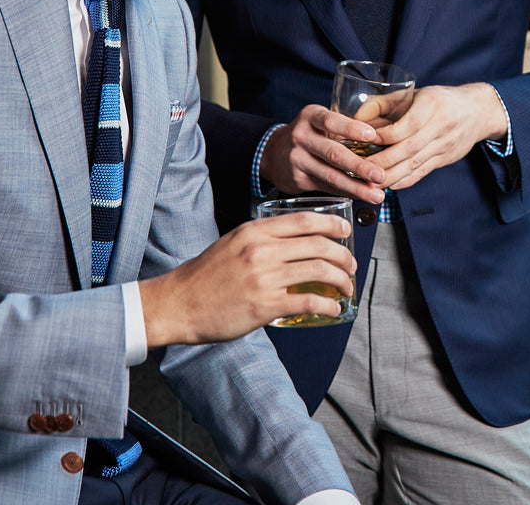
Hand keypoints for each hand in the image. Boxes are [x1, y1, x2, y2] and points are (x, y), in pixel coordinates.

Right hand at [138, 212, 355, 346]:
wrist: (178, 304)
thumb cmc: (206, 275)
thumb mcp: (233, 242)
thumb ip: (263, 238)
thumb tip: (297, 240)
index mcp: (255, 231)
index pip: (304, 220)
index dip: (332, 223)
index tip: (346, 230)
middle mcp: (261, 250)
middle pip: (319, 245)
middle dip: (343, 255)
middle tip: (351, 265)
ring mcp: (264, 278)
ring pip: (320, 271)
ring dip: (342, 279)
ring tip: (346, 287)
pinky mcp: (264, 305)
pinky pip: (309, 302)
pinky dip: (328, 305)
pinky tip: (333, 309)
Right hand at [261, 104, 386, 203]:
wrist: (273, 153)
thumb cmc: (310, 134)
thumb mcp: (320, 122)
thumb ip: (345, 128)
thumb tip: (384, 139)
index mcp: (311, 116)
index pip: (331, 121)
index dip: (352, 128)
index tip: (373, 135)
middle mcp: (301, 136)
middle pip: (333, 153)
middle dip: (359, 166)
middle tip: (380, 175)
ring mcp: (297, 158)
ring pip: (330, 175)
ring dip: (356, 187)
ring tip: (377, 195)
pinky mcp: (297, 179)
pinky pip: (326, 187)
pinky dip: (346, 192)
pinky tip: (361, 196)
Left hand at [368, 83, 507, 190]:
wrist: (478, 111)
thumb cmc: (440, 100)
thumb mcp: (414, 93)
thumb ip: (384, 103)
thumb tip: (357, 119)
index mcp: (432, 104)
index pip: (406, 125)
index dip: (384, 136)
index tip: (364, 142)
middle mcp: (441, 125)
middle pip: (409, 148)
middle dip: (383, 162)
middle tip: (360, 169)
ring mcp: (446, 144)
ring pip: (416, 164)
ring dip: (391, 176)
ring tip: (370, 182)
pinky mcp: (446, 158)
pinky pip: (424, 172)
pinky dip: (406, 180)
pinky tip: (390, 185)